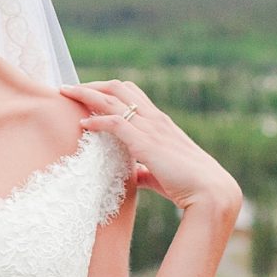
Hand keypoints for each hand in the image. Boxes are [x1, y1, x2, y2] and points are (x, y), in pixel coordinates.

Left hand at [61, 79, 242, 223]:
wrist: (210, 192)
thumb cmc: (188, 184)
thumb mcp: (161, 173)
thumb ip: (145, 170)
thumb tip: (133, 175)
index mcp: (160, 123)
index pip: (131, 93)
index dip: (108, 90)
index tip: (87, 94)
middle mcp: (155, 119)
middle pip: (119, 87)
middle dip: (92, 84)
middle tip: (70, 88)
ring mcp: (151, 128)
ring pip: (113, 99)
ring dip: (87, 94)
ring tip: (66, 93)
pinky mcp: (146, 143)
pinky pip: (116, 123)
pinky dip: (96, 121)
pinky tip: (82, 124)